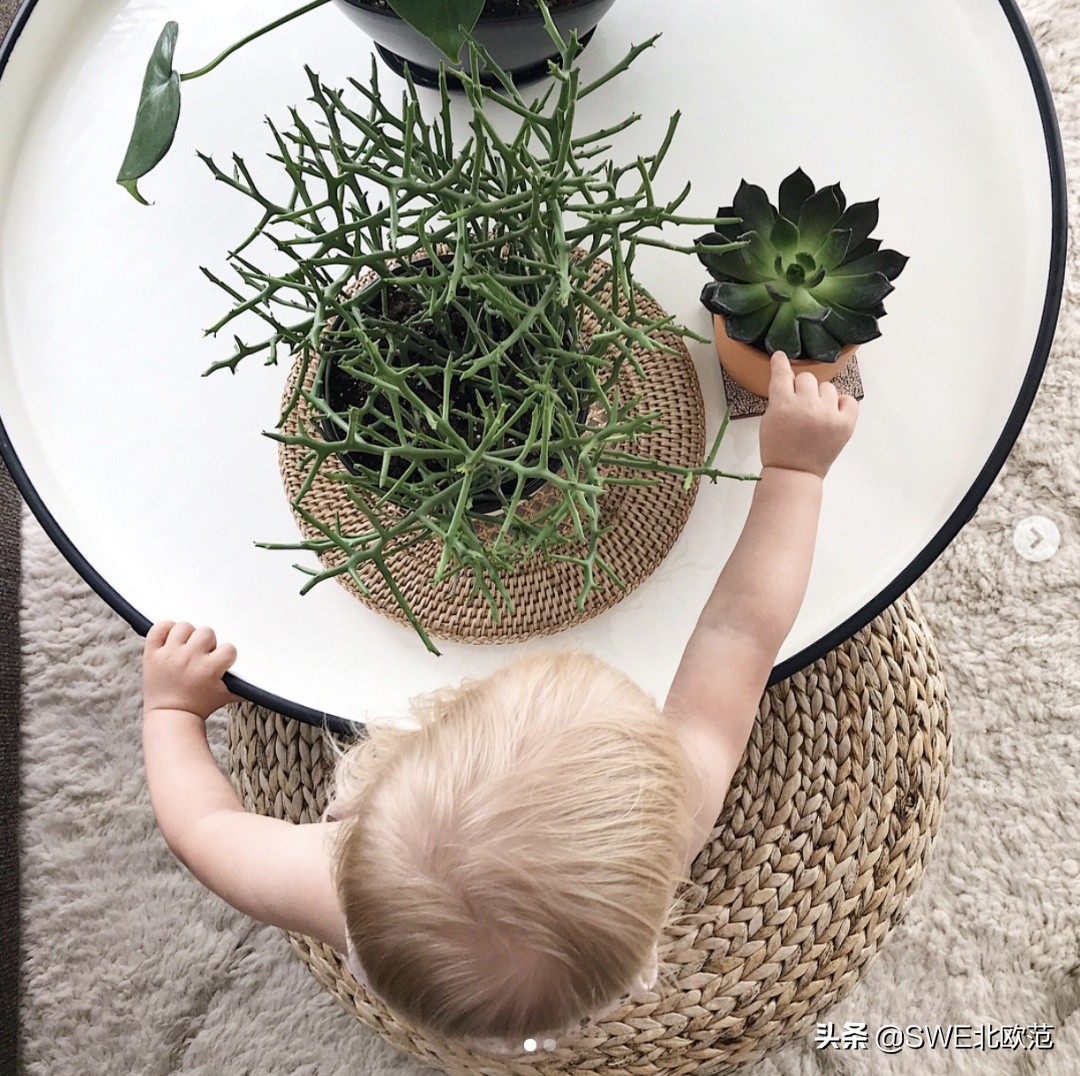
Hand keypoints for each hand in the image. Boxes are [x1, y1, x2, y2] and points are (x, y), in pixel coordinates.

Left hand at [142, 621, 238, 718]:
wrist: (170, 716)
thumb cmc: (200, 705)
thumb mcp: (227, 695)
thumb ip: (246, 687)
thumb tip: (265, 683)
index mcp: (208, 669)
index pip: (228, 648)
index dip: (226, 655)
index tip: (219, 664)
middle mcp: (188, 659)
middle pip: (206, 632)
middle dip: (207, 643)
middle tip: (202, 656)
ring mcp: (168, 655)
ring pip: (184, 626)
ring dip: (188, 635)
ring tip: (187, 648)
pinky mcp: (152, 654)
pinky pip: (158, 628)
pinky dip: (165, 629)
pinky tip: (172, 640)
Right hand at [759, 351, 858, 478]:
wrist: (794, 472)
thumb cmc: (778, 448)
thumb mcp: (769, 419)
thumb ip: (779, 398)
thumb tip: (791, 380)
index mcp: (783, 405)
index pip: (783, 374)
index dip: (781, 363)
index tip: (781, 356)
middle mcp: (807, 407)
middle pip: (808, 378)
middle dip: (802, 388)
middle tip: (800, 404)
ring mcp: (828, 415)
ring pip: (828, 387)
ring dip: (821, 397)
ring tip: (815, 414)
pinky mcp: (844, 424)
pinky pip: (848, 400)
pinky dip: (841, 404)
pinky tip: (831, 413)